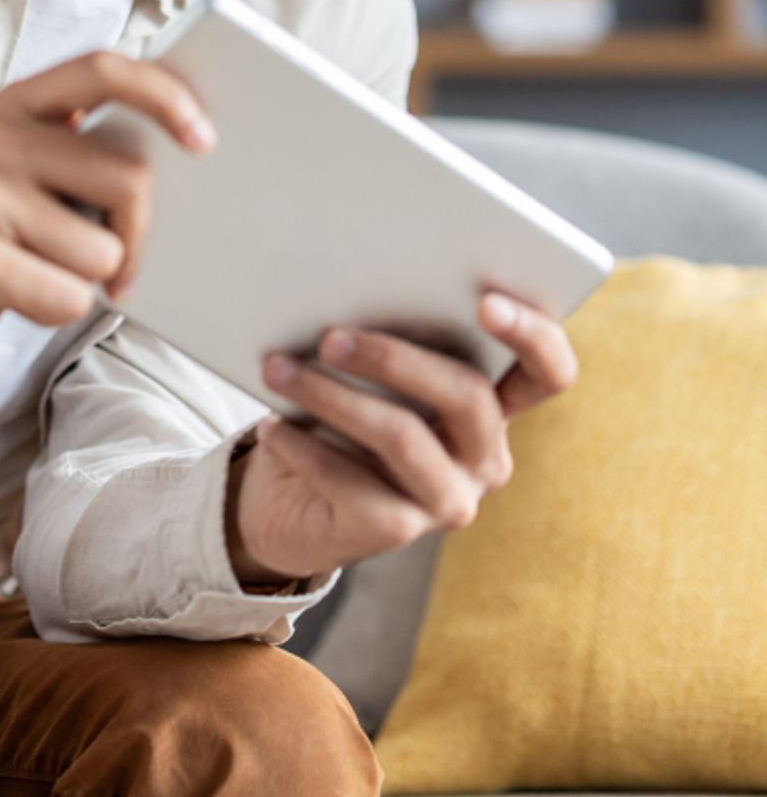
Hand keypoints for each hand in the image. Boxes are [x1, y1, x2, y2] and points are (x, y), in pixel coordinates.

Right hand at [0, 50, 214, 441]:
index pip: (102, 70)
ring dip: (91, 278)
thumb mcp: (27, 164)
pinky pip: (70, 296)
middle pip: (128, 178)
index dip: (163, 95)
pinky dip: (60, 308)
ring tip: (41, 268)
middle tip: (118, 258)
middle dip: (137, 231)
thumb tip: (185, 154)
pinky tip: (22, 295)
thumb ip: (86, 148)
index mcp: (18, 104)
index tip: (204, 137)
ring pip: (103, 250)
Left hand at [225, 292, 578, 587]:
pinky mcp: (397, 531)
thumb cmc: (332, 411)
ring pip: (404, 437)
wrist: (285, 496)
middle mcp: (484, 456)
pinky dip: (304, 444)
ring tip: (278, 368)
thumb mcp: (364, 370)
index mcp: (490, 405)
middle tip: (330, 336)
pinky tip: (273, 425)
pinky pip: (351, 482)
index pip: (548, 373)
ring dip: (332, 395)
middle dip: (396, 357)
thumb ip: (381, 335)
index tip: (487, 301)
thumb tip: (349, 291)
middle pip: (469, 396)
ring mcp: (447, 499)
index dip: (533, 335)